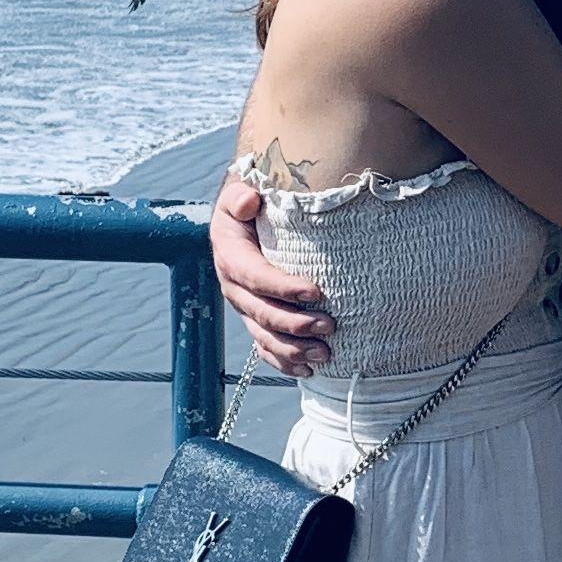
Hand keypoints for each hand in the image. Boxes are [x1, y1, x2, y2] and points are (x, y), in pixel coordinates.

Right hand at [210, 166, 332, 378]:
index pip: (256, 276)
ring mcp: (245, 306)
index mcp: (231, 256)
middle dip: (295, 324)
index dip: (284, 287)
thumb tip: (248, 200)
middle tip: (330, 326)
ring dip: (293, 350)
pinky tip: (308, 371)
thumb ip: (240, 195)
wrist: (244, 215)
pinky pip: (265, 348)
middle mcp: (234, 286)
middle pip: (262, 313)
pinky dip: (284, 362)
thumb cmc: (250, 201)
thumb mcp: (239, 190)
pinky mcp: (255, 319)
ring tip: (325, 354)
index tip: (316, 291)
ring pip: (264, 337)